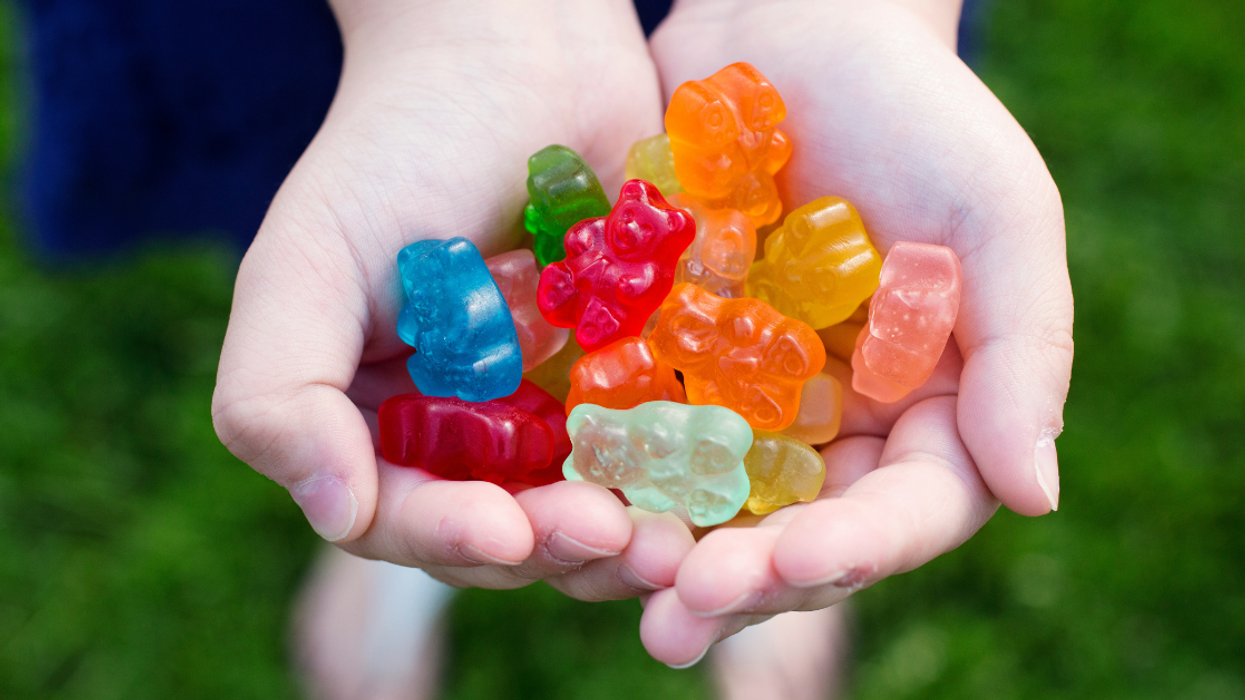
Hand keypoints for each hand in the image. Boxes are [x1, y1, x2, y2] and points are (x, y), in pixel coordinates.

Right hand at [211, 0, 692, 598]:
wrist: (518, 52)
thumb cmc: (398, 144)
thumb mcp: (308, 259)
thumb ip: (279, 391)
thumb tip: (333, 513)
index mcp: (380, 423)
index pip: (404, 516)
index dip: (451, 537)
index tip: (506, 530)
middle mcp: (470, 434)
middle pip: (511, 530)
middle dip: (558, 546)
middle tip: (618, 540)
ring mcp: (558, 411)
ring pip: (594, 507)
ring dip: (634, 534)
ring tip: (681, 540)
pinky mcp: (635, 380)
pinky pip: (664, 447)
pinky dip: (688, 473)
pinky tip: (722, 482)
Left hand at [639, 0, 1073, 664]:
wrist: (796, 30)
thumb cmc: (918, 113)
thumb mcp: (997, 214)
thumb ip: (1024, 350)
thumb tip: (1037, 496)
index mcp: (930, 414)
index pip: (901, 512)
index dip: (846, 552)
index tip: (781, 567)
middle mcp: (834, 432)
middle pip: (792, 536)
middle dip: (737, 580)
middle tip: (672, 616)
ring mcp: (743, 406)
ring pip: (703, 506)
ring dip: (653, 549)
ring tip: (600, 570)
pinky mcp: (665, 365)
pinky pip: (631, 431)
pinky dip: (598, 468)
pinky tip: (551, 494)